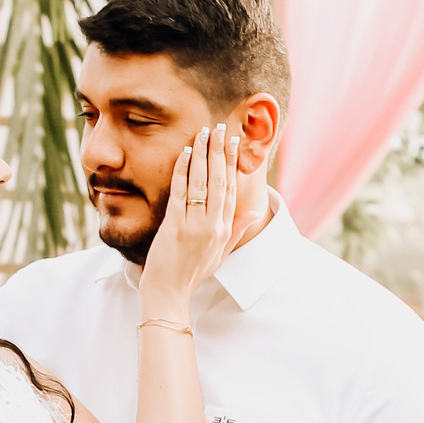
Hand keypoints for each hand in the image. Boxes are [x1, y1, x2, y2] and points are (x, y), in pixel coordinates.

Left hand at [138, 123, 238, 316]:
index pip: (232, 190)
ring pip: (202, 183)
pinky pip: (180, 193)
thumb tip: (254, 211)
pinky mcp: (174, 227)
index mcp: (224, 231)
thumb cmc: (192, 274)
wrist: (168, 294)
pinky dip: (183, 171)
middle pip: (220, 181)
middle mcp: (213, 226)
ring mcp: (194, 226)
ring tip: (203, 133)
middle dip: (220, 152)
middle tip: (220, 128)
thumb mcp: (221, 254)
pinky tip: (186, 153)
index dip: (233, 164)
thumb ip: (236, 230)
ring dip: (203, 155)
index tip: (233, 143)